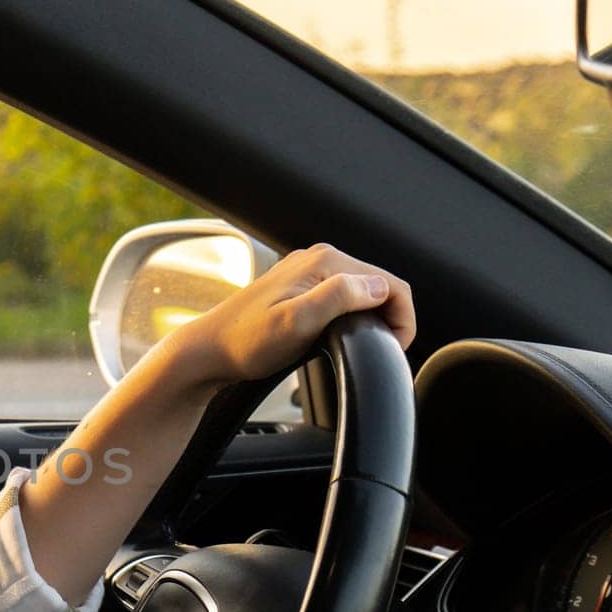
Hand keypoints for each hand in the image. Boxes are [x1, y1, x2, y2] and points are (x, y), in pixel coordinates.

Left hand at [159, 242, 415, 393]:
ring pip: (362, 292)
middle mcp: (319, 259)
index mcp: (325, 262)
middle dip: (391, 318)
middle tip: (382, 351)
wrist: (208, 352)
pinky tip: (342, 337)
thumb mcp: (297, 323)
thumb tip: (378, 286)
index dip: (403, 318)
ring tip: (365, 345)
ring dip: (373, 318)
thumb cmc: (246, 342)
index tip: (394, 348)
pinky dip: (353, 317)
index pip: (391, 282)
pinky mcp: (299, 288)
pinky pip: (342, 297)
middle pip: (379, 285)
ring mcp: (308, 272)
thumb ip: (339, 298)